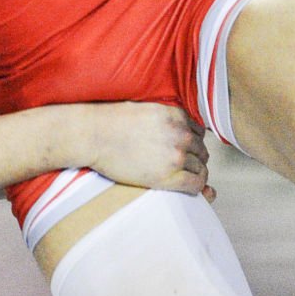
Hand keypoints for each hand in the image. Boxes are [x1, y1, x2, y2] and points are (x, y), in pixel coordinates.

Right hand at [78, 103, 213, 201]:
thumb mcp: (145, 107)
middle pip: (201, 150)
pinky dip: (197, 187)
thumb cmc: (110, 121)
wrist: (93, 135)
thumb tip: (172, 125)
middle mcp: (181, 134)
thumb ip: (164, 114)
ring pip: (201, 167)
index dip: (191, 142)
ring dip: (193, 172)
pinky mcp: (169, 176)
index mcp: (176, 115)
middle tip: (178, 164)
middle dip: (193, 157)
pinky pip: (195, 183)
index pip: (199, 131)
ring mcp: (176, 155)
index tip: (182, 149)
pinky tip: (188, 187)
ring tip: (179, 176)